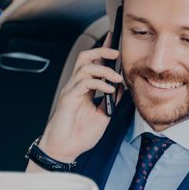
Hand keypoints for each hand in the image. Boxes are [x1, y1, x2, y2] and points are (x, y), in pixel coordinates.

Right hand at [29, 33, 122, 167]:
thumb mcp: (104, 115)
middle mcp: (76, 86)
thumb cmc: (80, 135)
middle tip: (117, 52)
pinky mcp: (68, 98)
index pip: (93, 63)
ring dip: (104, 69)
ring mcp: (71, 90)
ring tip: (117, 78)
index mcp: (84, 88)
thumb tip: (123, 87)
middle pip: (85, 57)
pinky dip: (99, 83)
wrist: (65, 150)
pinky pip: (84, 83)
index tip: (114, 39)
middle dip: (101, 51)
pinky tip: (109, 89)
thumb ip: (111, 100)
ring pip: (84, 66)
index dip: (103, 50)